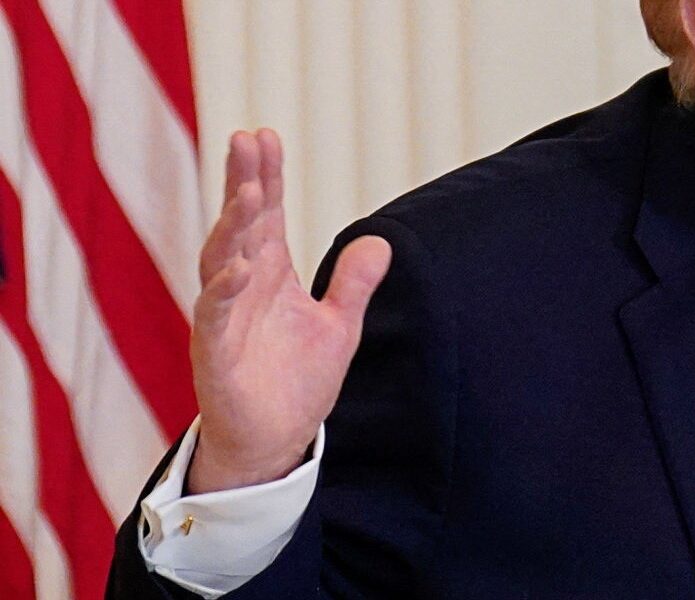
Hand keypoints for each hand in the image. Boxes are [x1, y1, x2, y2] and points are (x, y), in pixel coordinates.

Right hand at [186, 129, 392, 493]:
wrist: (276, 439)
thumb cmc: (297, 380)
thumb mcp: (339, 326)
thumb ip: (355, 284)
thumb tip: (381, 241)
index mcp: (269, 274)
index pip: (267, 215)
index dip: (266, 175)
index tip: (264, 134)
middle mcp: (242, 286)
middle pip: (240, 224)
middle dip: (243, 182)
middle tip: (245, 140)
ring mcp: (224, 316)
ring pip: (220, 259)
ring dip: (233, 226)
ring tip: (249, 192)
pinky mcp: (214, 351)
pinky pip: (214, 315)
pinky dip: (224, 289)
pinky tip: (239, 267)